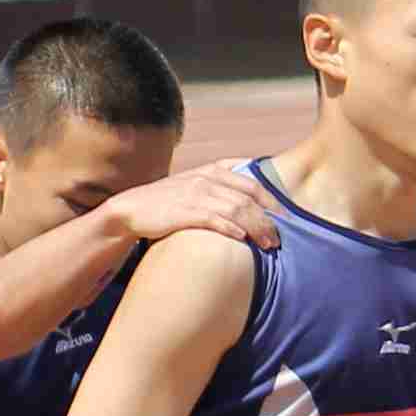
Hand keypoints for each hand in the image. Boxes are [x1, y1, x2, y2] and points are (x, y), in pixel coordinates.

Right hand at [105, 160, 278, 252]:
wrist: (130, 209)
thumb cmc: (165, 202)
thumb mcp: (192, 184)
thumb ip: (218, 187)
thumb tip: (248, 204)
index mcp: (212, 170)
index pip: (252, 183)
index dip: (272, 201)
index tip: (285, 218)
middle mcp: (206, 179)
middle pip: (249, 199)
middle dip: (268, 220)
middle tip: (279, 238)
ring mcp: (195, 195)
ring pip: (237, 210)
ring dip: (257, 228)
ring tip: (268, 244)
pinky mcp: (185, 212)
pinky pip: (215, 220)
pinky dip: (232, 229)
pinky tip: (242, 239)